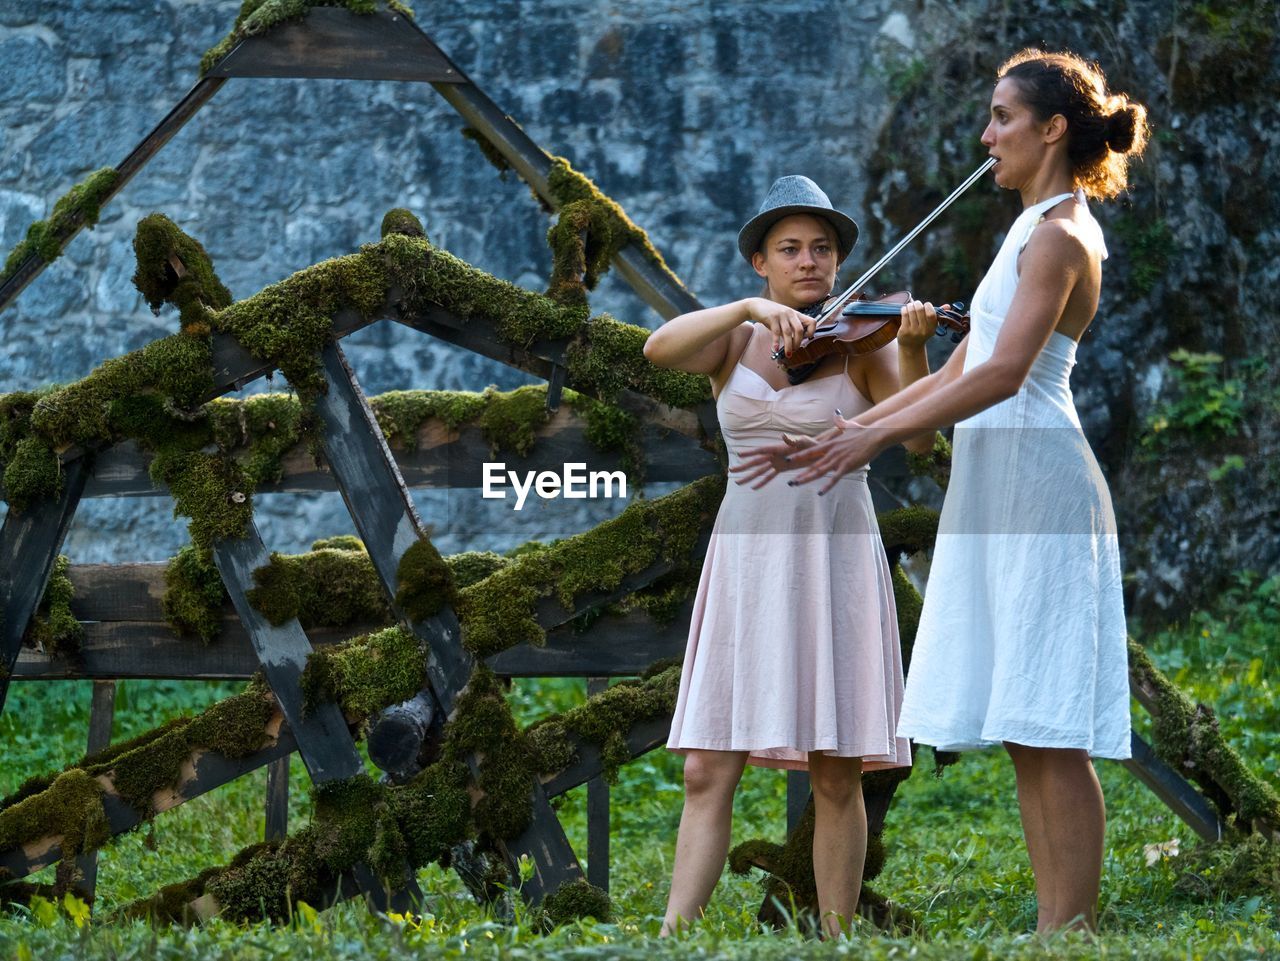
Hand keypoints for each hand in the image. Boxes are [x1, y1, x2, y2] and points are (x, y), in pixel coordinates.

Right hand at [729, 432, 817, 488]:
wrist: (818, 452)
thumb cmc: (812, 444)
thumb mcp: (804, 441)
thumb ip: (794, 439)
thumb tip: (783, 436)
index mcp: (777, 448)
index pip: (761, 451)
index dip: (749, 453)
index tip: (738, 455)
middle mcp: (774, 455)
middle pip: (755, 462)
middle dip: (743, 467)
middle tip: (730, 471)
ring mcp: (776, 463)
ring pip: (759, 471)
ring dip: (748, 477)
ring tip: (737, 482)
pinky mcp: (781, 469)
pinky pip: (769, 477)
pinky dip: (761, 482)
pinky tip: (753, 488)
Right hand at [745, 298, 816, 358]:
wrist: (756, 306)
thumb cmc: (772, 315)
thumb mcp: (784, 319)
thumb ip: (791, 328)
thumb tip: (796, 342)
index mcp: (796, 314)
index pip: (812, 322)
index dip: (811, 332)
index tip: (805, 338)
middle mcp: (790, 313)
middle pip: (799, 330)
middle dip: (797, 343)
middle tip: (794, 350)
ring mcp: (781, 315)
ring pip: (787, 333)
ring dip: (788, 346)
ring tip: (788, 354)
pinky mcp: (772, 317)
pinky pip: (776, 332)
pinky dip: (776, 342)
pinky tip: (775, 349)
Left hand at [760, 417, 882, 494]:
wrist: (874, 435)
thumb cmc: (862, 431)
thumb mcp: (848, 425)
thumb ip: (840, 421)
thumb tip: (837, 412)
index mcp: (830, 444)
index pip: (810, 451)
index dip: (799, 456)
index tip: (788, 459)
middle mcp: (831, 452)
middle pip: (812, 464)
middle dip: (800, 473)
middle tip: (789, 481)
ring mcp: (838, 459)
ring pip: (819, 471)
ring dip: (807, 479)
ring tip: (796, 484)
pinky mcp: (847, 466)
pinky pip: (835, 478)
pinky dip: (827, 486)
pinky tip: (820, 493)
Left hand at [896, 299, 936, 350]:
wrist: (911, 346)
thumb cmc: (922, 332)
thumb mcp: (932, 326)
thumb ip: (939, 315)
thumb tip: (948, 306)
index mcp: (932, 328)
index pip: (931, 314)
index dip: (928, 306)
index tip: (926, 305)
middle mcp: (923, 330)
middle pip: (920, 309)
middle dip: (917, 303)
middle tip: (916, 304)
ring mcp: (913, 331)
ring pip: (911, 311)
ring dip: (910, 305)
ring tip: (910, 306)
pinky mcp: (904, 331)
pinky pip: (904, 314)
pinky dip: (904, 309)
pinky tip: (905, 309)